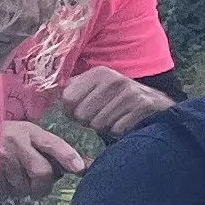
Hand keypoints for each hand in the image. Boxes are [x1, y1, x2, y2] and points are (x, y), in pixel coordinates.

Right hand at [0, 121, 87, 201]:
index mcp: (26, 131)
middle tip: (38, 188)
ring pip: (24, 187)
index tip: (80, 168)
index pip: (52, 143)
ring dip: (21, 189)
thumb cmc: (2, 139)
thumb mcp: (26, 137)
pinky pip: (5, 193)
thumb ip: (52, 151)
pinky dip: (6, 192)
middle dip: (43, 185)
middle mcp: (14, 142)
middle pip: (42, 172)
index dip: (67, 155)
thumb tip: (83, 166)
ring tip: (11, 178)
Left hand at [58, 69, 177, 138]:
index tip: (81, 111)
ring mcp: (130, 92)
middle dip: (89, 121)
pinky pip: (117, 130)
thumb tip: (46, 89)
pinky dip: (119, 131)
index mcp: (98, 73)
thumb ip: (74, 88)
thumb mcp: (97, 88)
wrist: (158, 106)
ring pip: (99, 124)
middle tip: (102, 116)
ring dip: (105, 127)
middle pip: (82, 115)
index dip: (71, 112)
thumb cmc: (119, 100)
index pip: (67, 100)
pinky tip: (126, 123)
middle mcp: (114, 79)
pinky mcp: (143, 106)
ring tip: (116, 118)